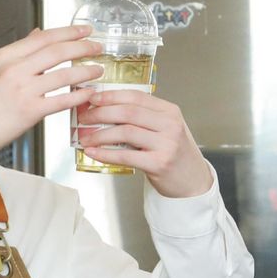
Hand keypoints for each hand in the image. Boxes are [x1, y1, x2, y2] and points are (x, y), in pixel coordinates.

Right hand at [0, 26, 103, 165]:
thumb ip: (18, 51)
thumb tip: (39, 33)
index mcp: (5, 56)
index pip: (44, 37)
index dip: (69, 32)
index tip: (85, 31)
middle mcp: (14, 70)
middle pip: (58, 51)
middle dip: (83, 47)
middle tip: (98, 47)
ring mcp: (23, 91)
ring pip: (64, 74)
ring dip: (86, 70)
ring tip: (97, 70)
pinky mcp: (30, 112)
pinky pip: (62, 100)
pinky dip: (79, 95)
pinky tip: (88, 92)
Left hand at [78, 88, 212, 197]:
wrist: (192, 181)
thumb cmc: (172, 153)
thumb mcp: (163, 129)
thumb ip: (142, 118)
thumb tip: (104, 111)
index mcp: (169, 111)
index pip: (136, 97)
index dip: (111, 96)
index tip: (92, 98)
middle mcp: (170, 125)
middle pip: (128, 112)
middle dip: (100, 113)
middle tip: (84, 118)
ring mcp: (166, 144)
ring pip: (125, 132)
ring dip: (100, 134)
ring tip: (85, 138)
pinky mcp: (159, 163)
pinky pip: (125, 156)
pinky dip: (105, 154)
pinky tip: (93, 153)